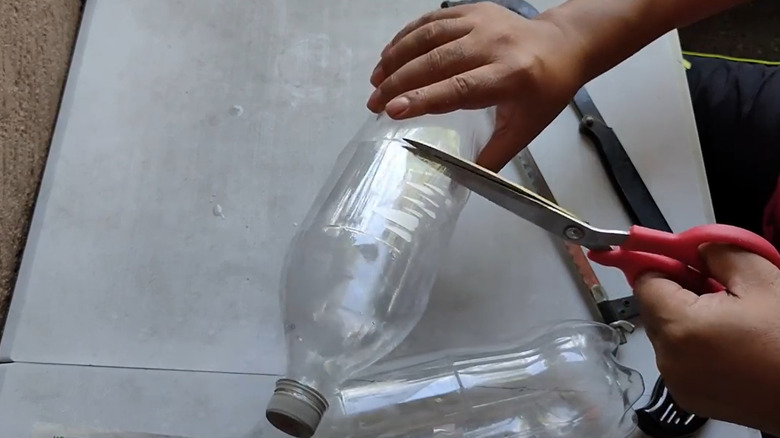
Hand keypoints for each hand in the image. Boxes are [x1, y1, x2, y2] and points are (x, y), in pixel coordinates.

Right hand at [366, 2, 587, 170]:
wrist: (563, 47)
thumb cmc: (544, 92)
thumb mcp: (524, 130)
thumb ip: (491, 156)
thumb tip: (459, 183)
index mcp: (511, 76)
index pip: (459, 87)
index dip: (423, 99)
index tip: (392, 111)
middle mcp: (495, 44)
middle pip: (437, 61)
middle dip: (399, 82)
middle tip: (373, 103)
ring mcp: (483, 22)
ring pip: (429, 35)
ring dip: (397, 57)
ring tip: (376, 79)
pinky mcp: (474, 10)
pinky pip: (433, 20)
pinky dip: (406, 36)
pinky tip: (390, 54)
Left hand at [635, 244, 779, 434]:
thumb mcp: (761, 281)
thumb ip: (719, 254)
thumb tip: (697, 250)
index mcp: (679, 327)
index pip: (646, 283)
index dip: (664, 265)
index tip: (683, 259)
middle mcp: (669, 359)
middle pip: (654, 309)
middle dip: (679, 292)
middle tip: (718, 287)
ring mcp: (678, 383)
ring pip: (667, 334)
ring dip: (688, 320)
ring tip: (731, 319)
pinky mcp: (691, 398)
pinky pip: (679, 359)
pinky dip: (695, 346)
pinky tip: (730, 343)